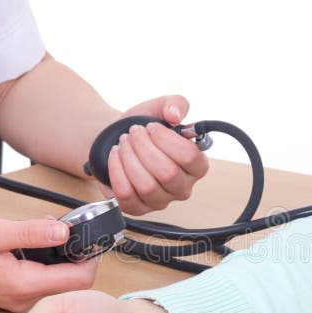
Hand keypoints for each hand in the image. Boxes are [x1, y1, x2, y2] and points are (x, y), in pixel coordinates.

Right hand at [0, 215, 96, 311]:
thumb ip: (31, 233)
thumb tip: (65, 232)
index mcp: (23, 286)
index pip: (79, 281)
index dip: (91, 257)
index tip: (91, 235)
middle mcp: (23, 299)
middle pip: (72, 284)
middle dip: (78, 256)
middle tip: (69, 229)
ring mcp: (16, 299)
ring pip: (56, 282)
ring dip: (60, 257)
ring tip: (48, 231)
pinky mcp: (9, 293)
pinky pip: (39, 280)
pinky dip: (44, 261)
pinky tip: (31, 241)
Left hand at [99, 95, 208, 214]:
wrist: (116, 138)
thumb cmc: (143, 126)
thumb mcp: (160, 108)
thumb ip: (175, 104)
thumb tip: (175, 114)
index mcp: (196, 165)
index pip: (190, 158)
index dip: (167, 140)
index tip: (151, 127)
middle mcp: (181, 187)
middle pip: (167, 173)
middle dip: (144, 147)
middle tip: (134, 133)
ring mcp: (160, 201)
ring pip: (147, 186)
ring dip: (130, 158)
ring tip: (123, 143)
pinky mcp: (137, 208)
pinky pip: (127, 195)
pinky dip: (117, 171)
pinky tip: (116, 156)